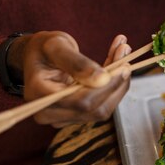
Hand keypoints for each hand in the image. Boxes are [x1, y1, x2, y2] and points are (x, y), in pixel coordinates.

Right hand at [15, 32, 131, 127]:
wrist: (39, 56)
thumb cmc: (44, 48)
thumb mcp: (57, 46)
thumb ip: (77, 62)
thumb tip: (102, 78)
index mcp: (39, 95)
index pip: (81, 102)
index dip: (107, 86)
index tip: (124, 64)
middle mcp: (49, 113)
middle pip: (95, 109)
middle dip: (116, 82)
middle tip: (126, 53)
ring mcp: (62, 118)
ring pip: (102, 108)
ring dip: (118, 82)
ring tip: (122, 53)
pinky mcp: (76, 115)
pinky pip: (102, 104)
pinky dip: (114, 84)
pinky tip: (117, 63)